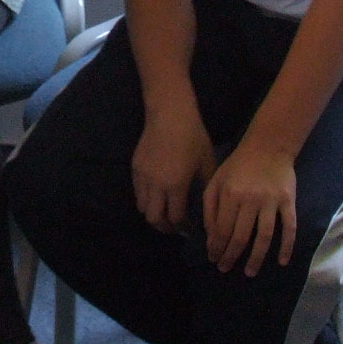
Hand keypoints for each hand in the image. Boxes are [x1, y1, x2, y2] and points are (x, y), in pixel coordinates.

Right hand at [132, 105, 215, 234]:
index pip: (175, 218)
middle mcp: (155, 186)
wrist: (170, 114)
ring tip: (165, 211)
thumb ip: (206, 187)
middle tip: (175, 227)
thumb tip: (207, 206)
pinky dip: (146, 199)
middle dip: (165, 227)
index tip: (190, 229)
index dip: (182, 227)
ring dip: (154, 213)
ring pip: (142, 207)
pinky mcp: (134, 168)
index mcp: (176, 186)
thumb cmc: (193, 137)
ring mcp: (142, 177)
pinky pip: (137, 192)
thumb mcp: (207, 162)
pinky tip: (158, 194)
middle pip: (154, 219)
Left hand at [203, 140, 298, 275]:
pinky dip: (286, 246)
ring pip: (263, 236)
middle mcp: (250, 200)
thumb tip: (210, 237)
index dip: (216, 247)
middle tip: (225, 269)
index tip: (213, 259)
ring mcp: (271, 201)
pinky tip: (281, 262)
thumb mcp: (216, 180)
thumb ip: (209, 207)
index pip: (221, 229)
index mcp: (229, 194)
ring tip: (249, 273)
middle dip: (231, 256)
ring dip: (256, 258)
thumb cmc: (238, 165)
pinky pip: (289, 227)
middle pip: (240, 236)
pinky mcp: (288, 201)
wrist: (269, 146)